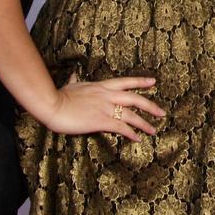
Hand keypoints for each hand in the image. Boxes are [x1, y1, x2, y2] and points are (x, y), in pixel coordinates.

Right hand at [44, 74, 164, 138]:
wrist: (52, 105)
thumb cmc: (59, 96)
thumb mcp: (70, 86)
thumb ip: (76, 81)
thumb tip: (74, 76)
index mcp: (101, 86)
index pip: (126, 82)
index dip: (141, 81)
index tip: (153, 82)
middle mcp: (107, 95)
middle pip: (135, 99)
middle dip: (150, 106)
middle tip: (162, 112)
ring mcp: (105, 108)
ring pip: (131, 115)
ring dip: (144, 123)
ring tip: (153, 130)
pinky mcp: (101, 120)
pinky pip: (121, 127)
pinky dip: (131, 133)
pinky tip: (137, 138)